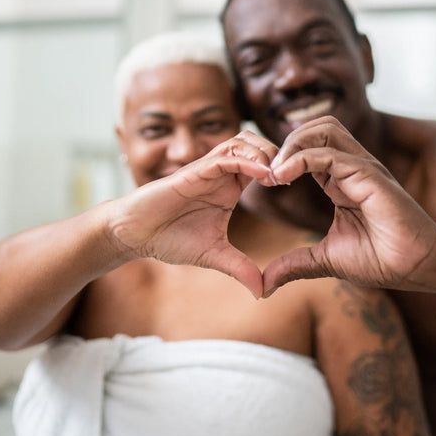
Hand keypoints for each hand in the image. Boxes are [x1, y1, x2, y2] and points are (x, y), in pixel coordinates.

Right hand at [109, 131, 278, 297]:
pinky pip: (225, 157)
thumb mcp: (215, 256)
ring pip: (243, 142)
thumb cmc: (169, 238)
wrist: (135, 235)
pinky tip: (264, 175)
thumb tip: (262, 293)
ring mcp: (208, 169)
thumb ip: (241, 268)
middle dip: (280, 153)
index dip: (284, 167)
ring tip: (281, 175)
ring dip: (265, 153)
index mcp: (230, 186)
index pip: (264, 163)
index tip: (300, 184)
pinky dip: (247, 161)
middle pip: (258, 144)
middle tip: (295, 174)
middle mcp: (221, 173)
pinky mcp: (194, 172)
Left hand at [260, 117, 435, 295]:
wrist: (417, 268)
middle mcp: (353, 168)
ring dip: (293, 144)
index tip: (263, 180)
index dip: (284, 157)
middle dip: (286, 142)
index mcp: (342, 181)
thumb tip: (265, 285)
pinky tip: (282, 177)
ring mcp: (363, 168)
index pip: (310, 148)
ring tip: (274, 172)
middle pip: (316, 128)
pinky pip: (330, 154)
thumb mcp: (326, 260)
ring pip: (324, 129)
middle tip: (266, 171)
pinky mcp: (369, 175)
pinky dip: (301, 159)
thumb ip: (295, 264)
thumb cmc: (382, 261)